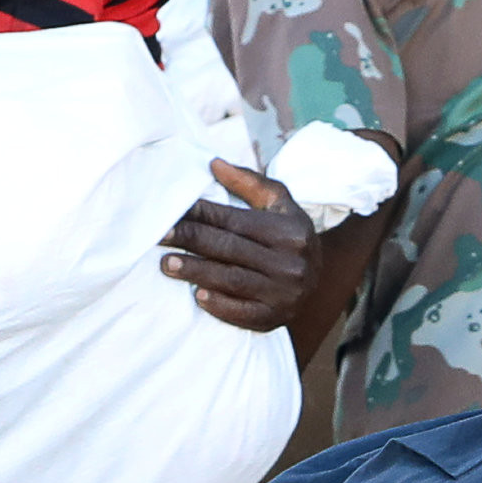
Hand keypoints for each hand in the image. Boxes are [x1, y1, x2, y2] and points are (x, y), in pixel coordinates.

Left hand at [162, 162, 318, 333]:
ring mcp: (283, 292)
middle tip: (159, 235)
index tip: (171, 212)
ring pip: (231, 279)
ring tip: (166, 264)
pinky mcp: (275, 318)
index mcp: (288, 230)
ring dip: (196, 271)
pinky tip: (197, 296)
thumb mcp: (280, 204)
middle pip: (229, 248)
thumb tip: (214, 164)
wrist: (322, 280)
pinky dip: (220, 305)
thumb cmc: (290, 235)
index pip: (235, 220)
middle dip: (190, 240)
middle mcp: (288, 261)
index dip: (201, 215)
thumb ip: (249, 183)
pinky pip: (244, 313)